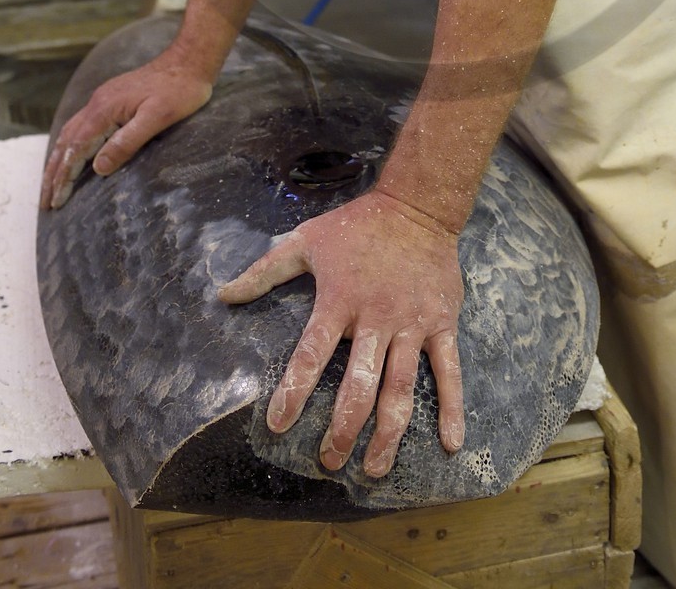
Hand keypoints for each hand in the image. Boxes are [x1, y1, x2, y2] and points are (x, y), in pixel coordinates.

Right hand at [40, 48, 213, 210]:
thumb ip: (127, 142)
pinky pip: (80, 126)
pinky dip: (69, 145)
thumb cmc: (179, 91)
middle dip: (52, 173)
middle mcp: (96, 104)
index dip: (64, 177)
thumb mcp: (157, 118)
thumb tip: (99, 168)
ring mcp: (102, 100)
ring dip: (57, 159)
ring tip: (50, 183)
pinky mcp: (110, 99)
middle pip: (65, 143)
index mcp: (104, 110)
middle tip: (44, 202)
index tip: (55, 202)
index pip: (75, 150)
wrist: (188, 61)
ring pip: (69, 133)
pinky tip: (71, 154)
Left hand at [218, 188, 464, 477]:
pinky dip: (452, 408)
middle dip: (343, 429)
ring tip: (374, 469)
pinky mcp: (442, 324)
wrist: (416, 206)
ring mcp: (412, 324)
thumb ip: (264, 271)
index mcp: (340, 300)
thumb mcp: (306, 240)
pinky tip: (451, 442)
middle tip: (330, 461)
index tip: (277, 424)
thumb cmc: (356, 226)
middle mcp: (376, 318)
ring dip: (388, 434)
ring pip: (400, 388)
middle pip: (359, 384)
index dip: (294, 391)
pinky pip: (448, 371)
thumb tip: (223, 294)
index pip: (311, 354)